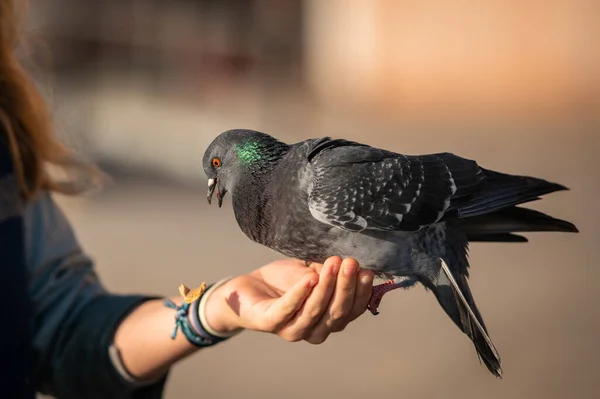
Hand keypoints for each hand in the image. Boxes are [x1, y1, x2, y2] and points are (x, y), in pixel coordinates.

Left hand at [203, 256, 373, 343]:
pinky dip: (300, 292)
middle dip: (346, 286)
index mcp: (329, 321)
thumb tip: (357, 265)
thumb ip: (332, 274)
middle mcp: (314, 330)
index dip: (362, 292)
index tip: (367, 271)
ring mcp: (293, 330)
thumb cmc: (282, 282)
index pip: (352, 310)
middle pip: (337, 311)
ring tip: (333, 263)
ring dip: (327, 286)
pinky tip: (309, 277)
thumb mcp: (313, 273)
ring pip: (316, 310)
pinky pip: (288, 309)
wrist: (247, 288)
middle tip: (351, 263)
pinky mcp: (271, 322)